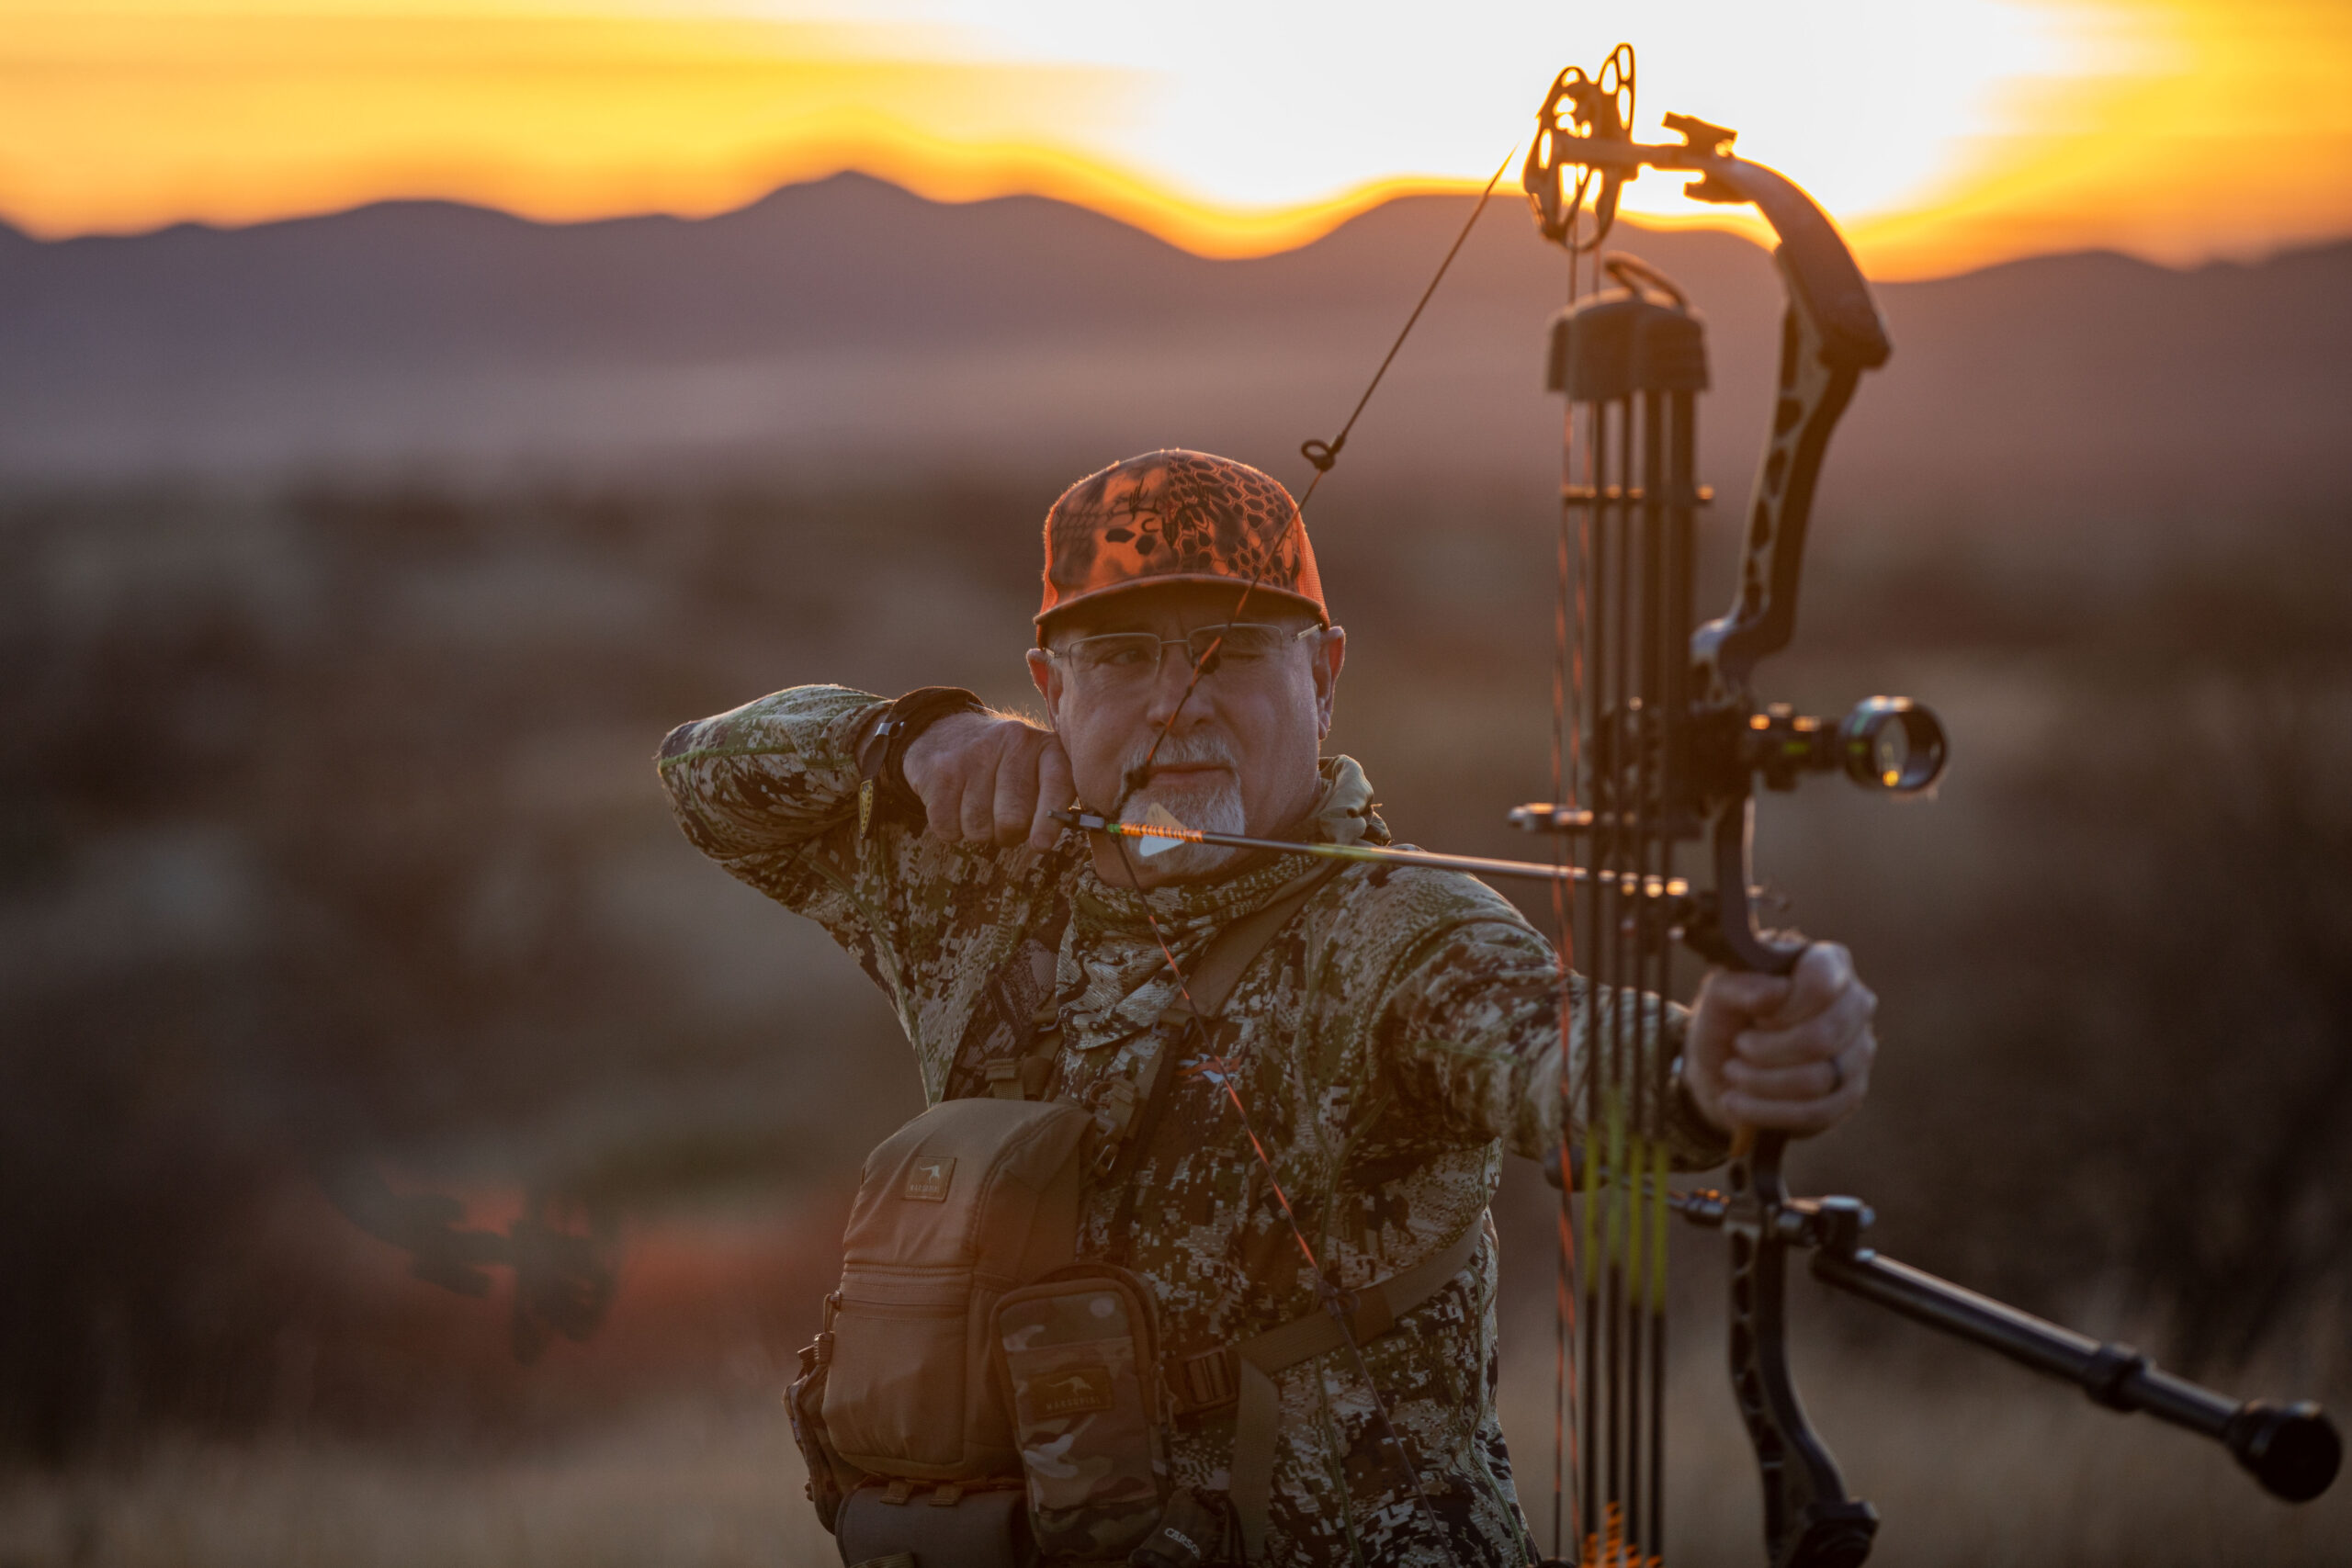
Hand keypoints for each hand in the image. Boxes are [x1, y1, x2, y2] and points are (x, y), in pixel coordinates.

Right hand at [898, 711, 1074, 851]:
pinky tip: (955, 808)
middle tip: (1003, 825)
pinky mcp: (940, 769)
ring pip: (978, 827)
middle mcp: (1014, 742)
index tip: (1040, 845)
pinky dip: (951, 830)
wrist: (947, 731)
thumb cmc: (1004, 767)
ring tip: (979, 810)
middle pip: (1012, 818)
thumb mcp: (1038, 771)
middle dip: (1007, 835)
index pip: (1057, 785)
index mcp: (1047, 747)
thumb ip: (1055, 800)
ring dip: (978, 833)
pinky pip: (947, 826)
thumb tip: (1049, 842)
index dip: (1049, 822)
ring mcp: (974, 753)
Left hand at [1681, 942, 1876, 1138]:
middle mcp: (1855, 1004)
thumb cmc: (1728, 1018)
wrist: (1723, 1067)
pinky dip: (1767, 1111)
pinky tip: (1737, 1102)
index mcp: (1828, 963)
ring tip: (1732, 1072)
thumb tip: (1776, 993)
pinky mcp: (1850, 1093)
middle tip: (1739, 1046)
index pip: (1822, 981)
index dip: (1784, 1006)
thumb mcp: (1717, 994)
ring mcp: (1859, 1050)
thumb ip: (1738, 984)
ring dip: (1760, 1082)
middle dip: (1767, 1050)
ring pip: (1817, 1080)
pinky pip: (1816, 1113)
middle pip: (1822, 1038)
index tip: (1754, 1016)